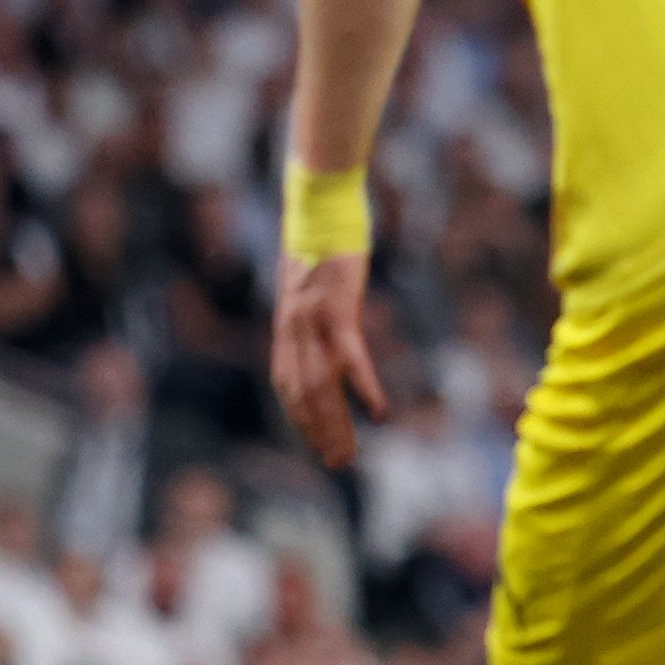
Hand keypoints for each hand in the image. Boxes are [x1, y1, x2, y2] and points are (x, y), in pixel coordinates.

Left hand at [272, 252, 384, 465]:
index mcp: (286, 324)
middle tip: (337, 462)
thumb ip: (309, 311)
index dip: (301, 419)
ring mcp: (313, 320)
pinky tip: (378, 413)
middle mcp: (293, 328)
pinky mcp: (338, 308)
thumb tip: (318, 328)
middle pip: (304, 393)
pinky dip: (363, 388)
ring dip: (337, 424)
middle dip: (319, 432)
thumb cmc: (320, 238)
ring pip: (323, 385)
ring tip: (350, 453)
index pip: (287, 385)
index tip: (316, 445)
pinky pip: (350, 358)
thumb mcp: (307, 281)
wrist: (319, 202)